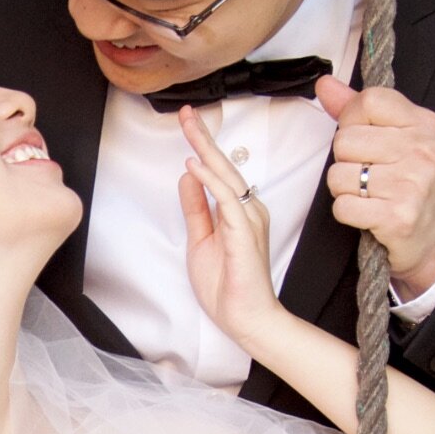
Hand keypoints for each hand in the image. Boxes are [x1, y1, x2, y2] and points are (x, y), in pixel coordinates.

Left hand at [179, 108, 283, 352]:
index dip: (203, 146)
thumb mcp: (201, 239)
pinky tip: (195, 167)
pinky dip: (211, 182)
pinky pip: (228, 201)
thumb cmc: (227, 286)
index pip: (219, 171)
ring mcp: (248, 221)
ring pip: (227, 178)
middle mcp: (247, 210)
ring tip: (189, 129)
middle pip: (224, 166)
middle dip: (204, 138)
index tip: (187, 123)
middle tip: (186, 113)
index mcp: (238, 211)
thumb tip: (187, 178)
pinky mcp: (244, 235)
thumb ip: (196, 208)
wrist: (246, 320)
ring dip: (207, 151)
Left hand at [317, 75, 434, 297]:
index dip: (352, 120)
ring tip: (369, 196)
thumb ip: (359, 110)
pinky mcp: (398, 217)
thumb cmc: (414, 187)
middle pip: (345, 140)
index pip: (369, 101)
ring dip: (344, 190)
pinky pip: (342, 207)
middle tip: (369, 175)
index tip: (363, 139)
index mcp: (424, 124)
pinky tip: (369, 214)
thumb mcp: (399, 140)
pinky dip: (348, 214)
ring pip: (338, 175)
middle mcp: (423, 150)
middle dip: (346, 161)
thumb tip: (325, 83)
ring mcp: (412, 184)